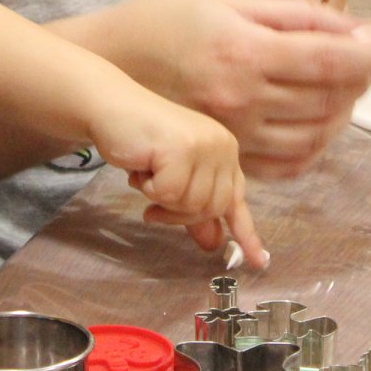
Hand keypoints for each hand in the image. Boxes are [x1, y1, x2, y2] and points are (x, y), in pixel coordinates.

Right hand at [87, 77, 267, 266]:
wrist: (112, 108)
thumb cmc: (141, 142)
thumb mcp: (173, 178)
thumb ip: (193, 208)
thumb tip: (213, 244)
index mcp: (224, 151)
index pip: (236, 200)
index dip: (245, 233)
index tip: (258, 262)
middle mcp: (221, 146)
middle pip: (211, 209)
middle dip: (178, 212)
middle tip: (154, 197)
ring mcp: (204, 146)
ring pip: (190, 204)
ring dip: (160, 198)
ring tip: (148, 172)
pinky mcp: (182, 149)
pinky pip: (167, 194)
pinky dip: (148, 187)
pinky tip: (141, 166)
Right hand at [90, 0, 370, 177]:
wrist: (111, 62)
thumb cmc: (168, 19)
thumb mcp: (231, 1)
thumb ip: (297, 16)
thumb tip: (357, 29)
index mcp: (244, 51)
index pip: (332, 59)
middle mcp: (241, 98)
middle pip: (331, 98)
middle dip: (363, 77)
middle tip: (370, 57)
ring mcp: (234, 134)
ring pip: (317, 133)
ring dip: (345, 109)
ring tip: (345, 84)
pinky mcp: (228, 156)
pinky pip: (291, 163)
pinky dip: (318, 143)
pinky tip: (318, 118)